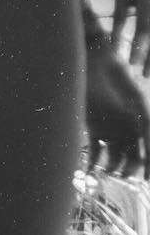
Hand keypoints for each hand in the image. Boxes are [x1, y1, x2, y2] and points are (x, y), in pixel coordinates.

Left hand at [85, 39, 149, 177]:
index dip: (149, 162)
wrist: (90, 57)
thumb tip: (147, 147)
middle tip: (125, 177)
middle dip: (130, 168)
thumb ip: (144, 121)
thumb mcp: (132, 96)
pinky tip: (90, 169)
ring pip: (115, 155)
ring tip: (109, 175)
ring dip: (113, 167)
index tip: (147, 177)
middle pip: (132, 155)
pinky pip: (96, 149)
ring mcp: (110, 126)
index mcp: (142, 118)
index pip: (148, 146)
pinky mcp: (93, 126)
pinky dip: (94, 161)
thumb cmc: (113, 70)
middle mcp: (128, 125)